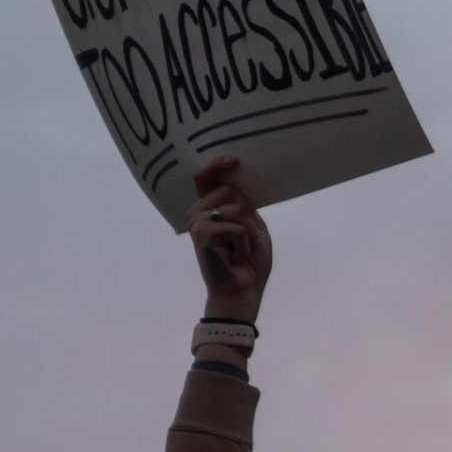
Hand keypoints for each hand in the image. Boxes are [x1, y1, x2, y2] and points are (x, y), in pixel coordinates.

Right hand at [188, 155, 270, 322]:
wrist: (242, 290)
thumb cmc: (249, 262)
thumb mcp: (254, 227)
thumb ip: (245, 205)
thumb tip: (236, 183)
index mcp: (209, 209)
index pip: (206, 178)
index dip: (217, 165)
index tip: (233, 160)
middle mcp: (199, 213)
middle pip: (231, 190)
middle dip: (248, 213)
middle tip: (245, 238)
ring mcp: (197, 222)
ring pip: (235, 207)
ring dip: (247, 230)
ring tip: (239, 249)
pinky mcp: (201, 233)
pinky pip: (236, 225)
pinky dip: (244, 241)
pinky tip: (236, 255)